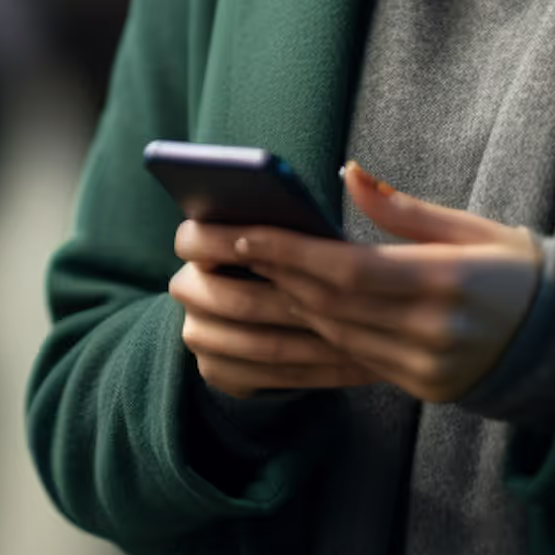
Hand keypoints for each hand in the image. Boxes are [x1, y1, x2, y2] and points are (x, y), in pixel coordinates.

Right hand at [170, 223, 377, 399]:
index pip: (193, 240)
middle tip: (344, 307)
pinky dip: (318, 373)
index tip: (265, 244)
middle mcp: (187, 289)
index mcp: (195, 244)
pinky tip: (356, 365)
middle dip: (294, 305)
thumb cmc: (295, 255)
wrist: (277, 311)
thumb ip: (306, 212)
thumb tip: (356, 176)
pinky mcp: (216, 371)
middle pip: (236, 301)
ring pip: (261, 345)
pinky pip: (269, 378)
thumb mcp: (296, 226)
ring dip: (317, 345)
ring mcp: (198, 334)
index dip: (227, 243)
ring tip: (367, 340)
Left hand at [180, 163, 540, 404]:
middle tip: (205, 252)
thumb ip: (406, 209)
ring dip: (268, 314)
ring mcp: (420, 369)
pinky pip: (340, 369)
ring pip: (326, 340)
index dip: (290, 254)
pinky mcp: (413, 390)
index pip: (349, 271)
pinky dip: (296, 348)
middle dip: (261, 279)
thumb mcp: (476, 228)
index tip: (240, 234)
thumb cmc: (519, 272)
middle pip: (326, 306)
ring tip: (216, 288)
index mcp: (448, 283)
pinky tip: (258, 332)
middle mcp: (430, 333)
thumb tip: (347, 173)